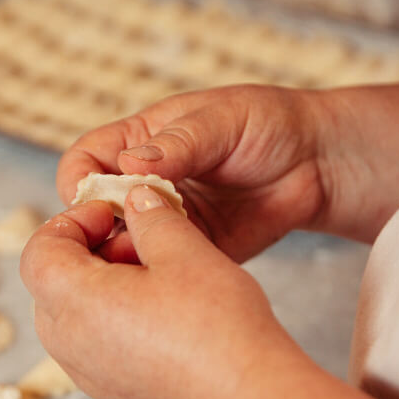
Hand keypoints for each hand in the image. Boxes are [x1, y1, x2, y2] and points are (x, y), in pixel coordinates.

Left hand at [20, 186, 294, 398]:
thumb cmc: (218, 328)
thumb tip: (136, 199)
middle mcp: (69, 346)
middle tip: (137, 244)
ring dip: (102, 289)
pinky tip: (166, 319)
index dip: (72, 221)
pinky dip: (116, 324)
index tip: (113, 215)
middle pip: (51, 284)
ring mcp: (90, 378)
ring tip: (157, 280)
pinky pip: (97, 350)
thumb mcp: (185, 251)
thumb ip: (151, 217)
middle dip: (87, 253)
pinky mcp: (115, 398)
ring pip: (74, 318)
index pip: (39, 251)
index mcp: (75, 302)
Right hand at [57, 85, 327, 262]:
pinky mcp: (191, 252)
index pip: (86, 161)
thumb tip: (129, 164)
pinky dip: (159, 276)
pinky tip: (171, 277)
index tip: (92, 199)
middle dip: (97, 228)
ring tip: (143, 262)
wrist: (319, 162)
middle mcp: (143, 184)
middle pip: (96, 212)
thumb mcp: (221, 121)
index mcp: (139, 141)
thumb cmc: (267, 123)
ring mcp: (165, 221)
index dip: (80, 180)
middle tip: (117, 238)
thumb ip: (178, 144)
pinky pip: (163, 269)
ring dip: (125, 258)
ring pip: (123, 246)